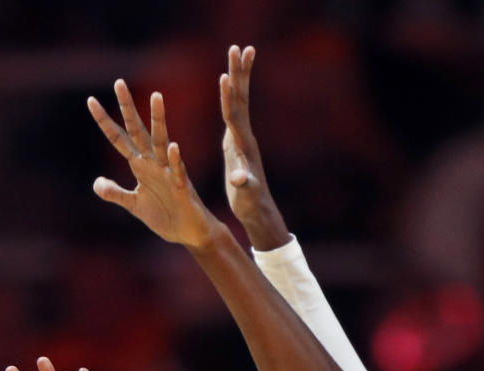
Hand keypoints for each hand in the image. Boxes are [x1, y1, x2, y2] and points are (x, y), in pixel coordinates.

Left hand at [88, 81, 219, 249]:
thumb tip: (97, 184)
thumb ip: (116, 193)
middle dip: (128, 108)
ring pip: (162, 142)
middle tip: (118, 83)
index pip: (119, 139)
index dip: (105, 121)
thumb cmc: (165, 216)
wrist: (190, 233)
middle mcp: (153, 163)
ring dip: (159, 121)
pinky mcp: (182, 189)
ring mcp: (169, 173)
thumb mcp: (134, 205)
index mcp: (140, 165)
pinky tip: (174, 146)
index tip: (90, 100)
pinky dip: (175, 160)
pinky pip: (178, 172)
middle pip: (138, 131)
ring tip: (157, 97)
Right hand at [220, 45, 288, 250]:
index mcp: (242, 145)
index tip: (225, 76)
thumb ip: (243, 185)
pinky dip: (230, 95)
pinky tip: (228, 85)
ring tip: (238, 52)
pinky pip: (233, 111)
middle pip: (240, 99)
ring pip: (239, 101)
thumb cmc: (249, 203)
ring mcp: (241, 137)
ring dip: (237, 77)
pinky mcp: (236, 141)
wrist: (258, 210)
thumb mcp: (245, 195)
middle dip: (238, 74)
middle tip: (239, 47)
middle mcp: (244, 136)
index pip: (234, 115)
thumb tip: (239, 180)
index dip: (228, 97)